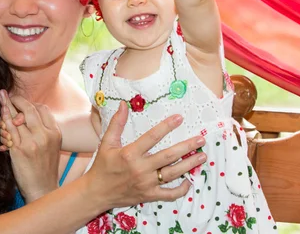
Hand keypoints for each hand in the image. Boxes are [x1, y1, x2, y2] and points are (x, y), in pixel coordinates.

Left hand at [0, 90, 61, 201]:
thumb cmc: (45, 167)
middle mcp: (45, 135)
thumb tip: (27, 115)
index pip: (42, 109)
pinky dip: (4, 120)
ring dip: (7, 107)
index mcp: (55, 133)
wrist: (42, 188)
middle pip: (29, 109)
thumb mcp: (52, 145)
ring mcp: (32, 142)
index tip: (21, 101)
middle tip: (7, 94)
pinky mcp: (20, 150)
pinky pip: (10, 130)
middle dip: (17, 99)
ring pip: (17, 118)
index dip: (30, 102)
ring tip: (1, 98)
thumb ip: (44, 130)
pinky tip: (0, 113)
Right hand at [85, 102, 206, 208]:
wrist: (97, 192)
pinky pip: (169, 194)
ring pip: (172, 173)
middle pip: (168, 156)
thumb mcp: (107, 143)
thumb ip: (117, 123)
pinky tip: (189, 181)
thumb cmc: (102, 166)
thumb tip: (124, 105)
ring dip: (189, 164)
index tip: (179, 118)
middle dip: (186, 147)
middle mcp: (140, 168)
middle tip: (201, 139)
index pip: (152, 137)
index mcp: (130, 154)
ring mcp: (146, 183)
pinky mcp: (149, 195)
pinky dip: (181, 189)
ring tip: (202, 156)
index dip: (167, 126)